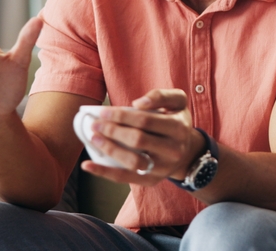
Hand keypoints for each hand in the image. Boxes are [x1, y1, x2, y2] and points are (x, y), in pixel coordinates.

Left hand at [81, 89, 204, 186]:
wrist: (187, 151)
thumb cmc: (175, 121)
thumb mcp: (177, 102)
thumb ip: (161, 95)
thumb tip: (138, 103)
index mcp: (179, 128)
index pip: (146, 121)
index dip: (122, 116)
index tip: (103, 112)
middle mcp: (173, 150)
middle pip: (138, 140)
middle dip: (112, 131)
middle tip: (95, 124)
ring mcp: (163, 168)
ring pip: (132, 161)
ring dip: (109, 149)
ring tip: (94, 138)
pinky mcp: (152, 180)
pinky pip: (125, 178)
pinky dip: (104, 172)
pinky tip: (87, 165)